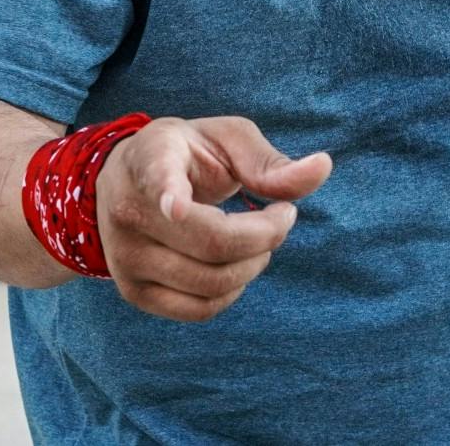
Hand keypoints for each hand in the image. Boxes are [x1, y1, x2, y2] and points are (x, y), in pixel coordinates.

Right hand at [94, 116, 331, 321]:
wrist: (125, 181)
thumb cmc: (188, 155)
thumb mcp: (226, 140)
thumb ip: (271, 160)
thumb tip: (324, 167)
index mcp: (151, 157)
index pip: (157, 178)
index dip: (167, 193)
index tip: (175, 206)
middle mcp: (128, 210)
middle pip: (212, 244)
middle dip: (266, 236)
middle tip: (283, 217)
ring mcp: (126, 256)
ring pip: (209, 283)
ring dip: (254, 264)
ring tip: (260, 238)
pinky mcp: (134, 292)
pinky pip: (199, 309)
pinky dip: (233, 291)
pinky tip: (238, 264)